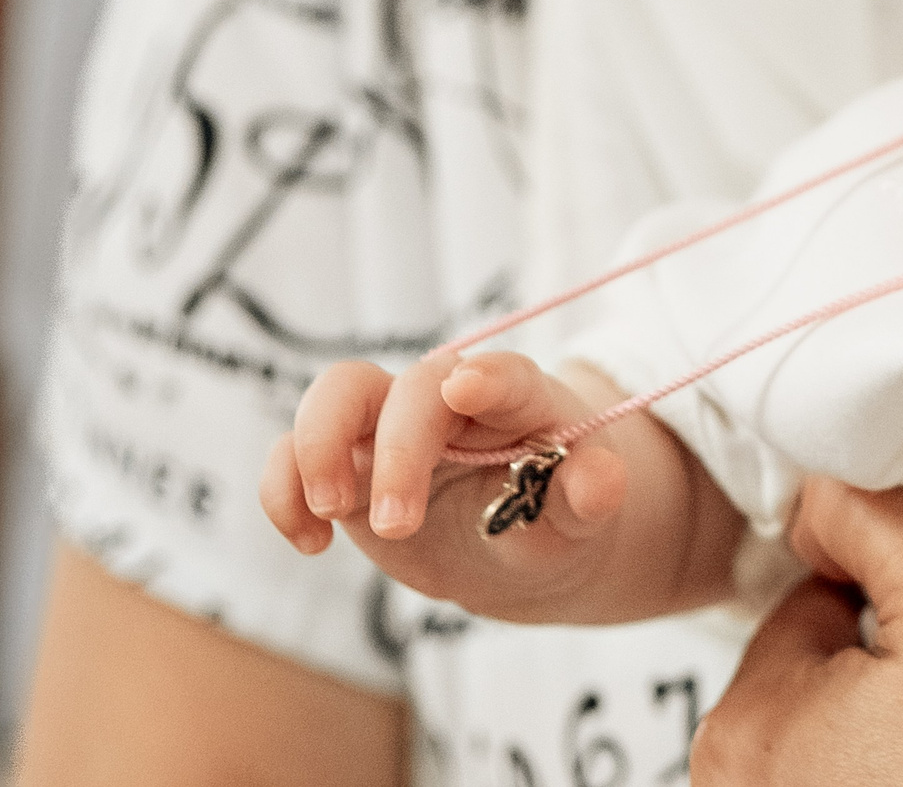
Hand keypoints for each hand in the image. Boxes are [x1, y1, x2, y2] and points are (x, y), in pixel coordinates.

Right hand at [259, 352, 629, 612]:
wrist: (524, 545)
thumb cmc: (559, 516)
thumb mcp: (584, 518)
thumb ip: (589, 497)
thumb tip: (602, 481)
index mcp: (522, 400)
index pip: (505, 374)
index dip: (488, 378)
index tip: (469, 389)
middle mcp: (451, 400)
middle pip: (411, 387)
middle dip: (398, 449)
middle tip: (399, 524)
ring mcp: (392, 428)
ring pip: (337, 393)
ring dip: (320, 446)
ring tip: (333, 513)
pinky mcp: (348, 464)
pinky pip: (292, 454)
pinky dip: (283, 491)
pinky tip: (311, 544)